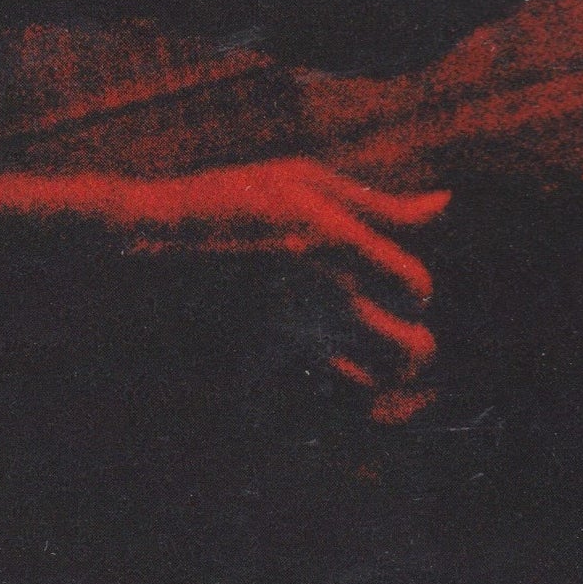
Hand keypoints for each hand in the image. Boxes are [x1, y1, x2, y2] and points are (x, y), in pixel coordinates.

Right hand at [108, 157, 449, 382]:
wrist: (139, 248)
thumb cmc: (223, 203)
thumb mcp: (300, 181)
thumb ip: (378, 202)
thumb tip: (443, 203)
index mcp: (339, 246)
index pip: (417, 287)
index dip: (411, 289)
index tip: (391, 283)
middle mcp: (325, 299)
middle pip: (413, 351)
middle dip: (412, 345)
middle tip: (392, 332)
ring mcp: (295, 343)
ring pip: (373, 389)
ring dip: (378, 378)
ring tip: (361, 357)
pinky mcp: (265, 372)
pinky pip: (320, 402)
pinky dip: (329, 396)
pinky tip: (314, 370)